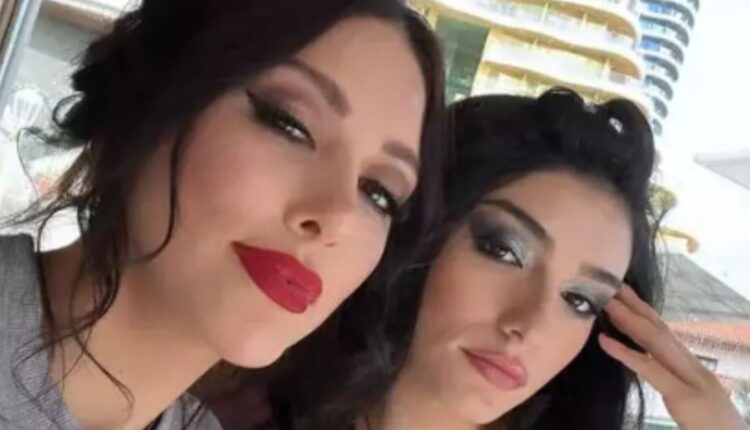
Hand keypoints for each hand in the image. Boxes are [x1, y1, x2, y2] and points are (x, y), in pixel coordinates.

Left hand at [598, 287, 747, 429]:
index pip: (664, 333)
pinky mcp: (686, 397)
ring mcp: (693, 381)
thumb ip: (670, 380)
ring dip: (629, 320)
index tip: (621, 294)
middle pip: (660, 329)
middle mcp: (694, 368)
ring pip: (657, 342)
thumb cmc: (711, 427)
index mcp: (693, 368)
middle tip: (609, 285)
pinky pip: (652, 370)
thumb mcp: (689, 400)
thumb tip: (646, 362)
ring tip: (606, 304)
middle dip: (634, 306)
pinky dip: (626, 353)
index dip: (642, 311)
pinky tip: (604, 341)